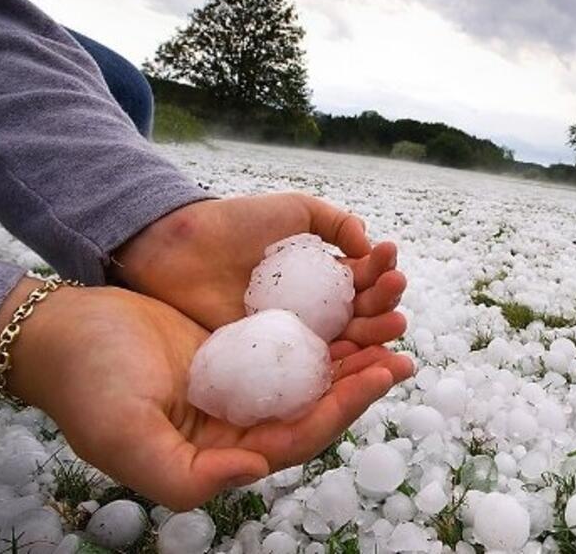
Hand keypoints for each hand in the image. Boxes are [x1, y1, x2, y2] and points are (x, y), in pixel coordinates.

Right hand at [0, 279, 413, 510]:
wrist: (61, 332)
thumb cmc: (85, 384)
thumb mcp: (123, 435)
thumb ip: (183, 473)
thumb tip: (255, 470)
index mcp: (223, 451)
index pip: (299, 437)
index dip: (342, 409)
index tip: (380, 373)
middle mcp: (240, 423)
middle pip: (317, 407)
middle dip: (362, 381)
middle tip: (401, 349)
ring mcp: (241, 385)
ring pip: (310, 375)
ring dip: (351, 352)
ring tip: (389, 321)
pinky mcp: (239, 349)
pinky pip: (292, 342)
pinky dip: (322, 327)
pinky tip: (349, 303)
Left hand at [112, 193, 407, 345]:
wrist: (181, 248)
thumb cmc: (236, 224)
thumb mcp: (294, 210)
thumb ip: (335, 222)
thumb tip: (370, 243)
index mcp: (322, 276)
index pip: (363, 280)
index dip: (381, 271)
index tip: (389, 259)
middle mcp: (315, 309)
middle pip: (362, 313)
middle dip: (385, 304)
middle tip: (395, 294)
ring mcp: (295, 335)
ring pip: (346, 341)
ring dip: (376, 334)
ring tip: (394, 324)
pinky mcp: (273, 357)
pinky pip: (313, 365)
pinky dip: (342, 363)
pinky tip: (360, 354)